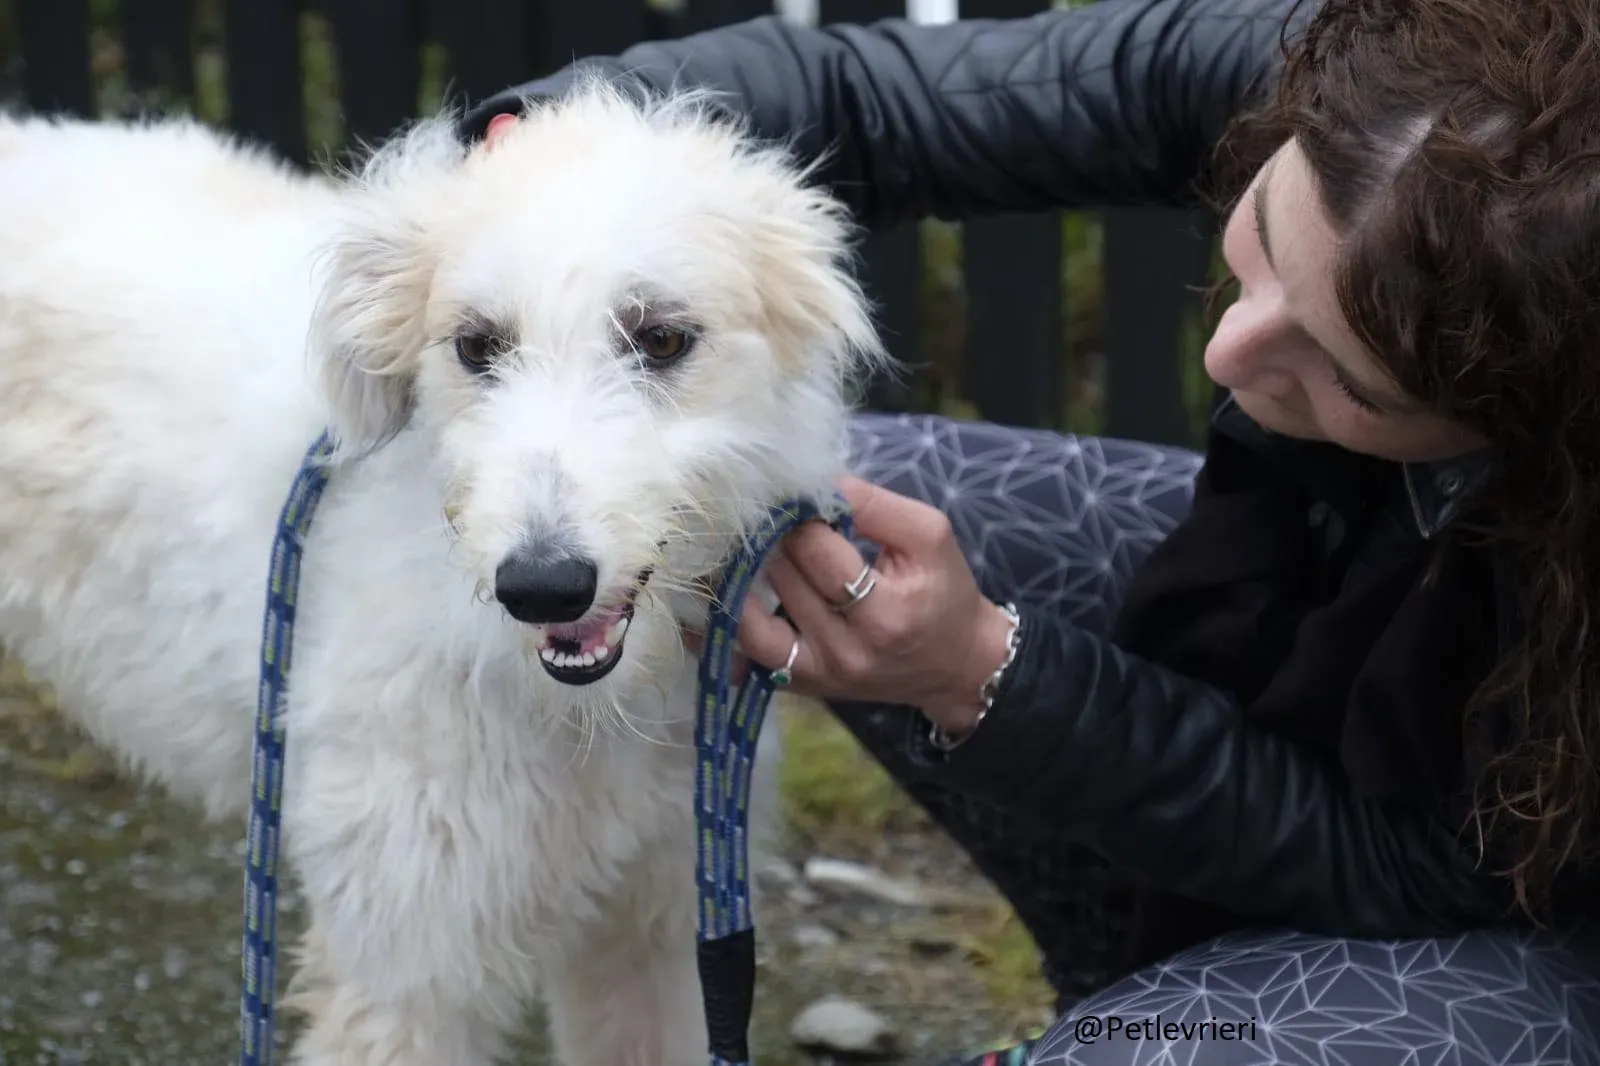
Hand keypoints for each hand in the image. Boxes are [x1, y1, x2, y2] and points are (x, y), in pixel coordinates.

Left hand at [686, 475, 1016, 736]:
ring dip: (744, 572)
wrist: (954, 666)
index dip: (802, 515)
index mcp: (884, 613)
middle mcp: (845, 650)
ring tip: (748, 544)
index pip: (817, 551)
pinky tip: (720, 595)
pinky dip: (725, 623)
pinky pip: (742, 654)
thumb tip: (814, 484)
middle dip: (773, 538)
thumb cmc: (942, 591)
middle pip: (782, 577)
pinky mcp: (797, 684)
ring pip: (751, 614)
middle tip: (770, 515)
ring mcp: (816, 672)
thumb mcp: (929, 535)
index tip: (803, 500)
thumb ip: (873, 504)